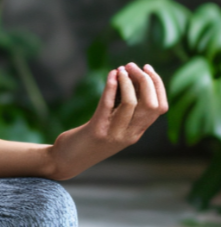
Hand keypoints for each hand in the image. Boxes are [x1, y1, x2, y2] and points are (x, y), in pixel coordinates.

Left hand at [49, 62, 167, 179]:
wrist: (67, 160)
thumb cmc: (89, 139)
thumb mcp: (113, 124)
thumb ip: (123, 109)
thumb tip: (130, 79)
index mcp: (137, 132)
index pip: (160, 107)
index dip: (158, 85)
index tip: (148, 68)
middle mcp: (130, 134)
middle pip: (151, 105)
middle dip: (145, 80)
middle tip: (132, 65)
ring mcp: (114, 133)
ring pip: (132, 104)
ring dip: (127, 82)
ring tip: (121, 68)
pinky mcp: (96, 130)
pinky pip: (107, 106)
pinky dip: (111, 88)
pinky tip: (111, 75)